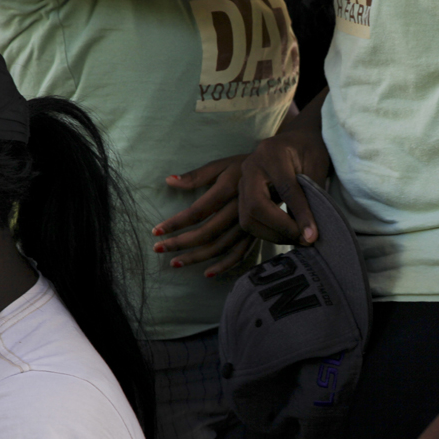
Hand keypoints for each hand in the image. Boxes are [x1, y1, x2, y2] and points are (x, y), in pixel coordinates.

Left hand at [153, 155, 255, 276]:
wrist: (282, 176)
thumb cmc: (246, 167)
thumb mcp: (222, 165)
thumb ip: (196, 175)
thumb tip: (169, 181)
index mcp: (228, 190)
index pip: (197, 211)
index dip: (176, 223)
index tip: (156, 231)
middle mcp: (239, 210)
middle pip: (206, 232)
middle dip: (180, 243)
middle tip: (158, 249)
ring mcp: (249, 225)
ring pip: (220, 247)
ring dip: (196, 257)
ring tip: (174, 263)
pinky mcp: (256, 235)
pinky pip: (240, 255)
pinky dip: (224, 265)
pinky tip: (207, 273)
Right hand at [237, 123, 330, 245]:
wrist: (294, 142)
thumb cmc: (308, 151)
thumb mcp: (317, 165)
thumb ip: (313, 193)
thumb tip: (310, 231)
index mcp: (272, 153)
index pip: (285, 188)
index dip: (300, 214)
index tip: (312, 235)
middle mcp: (251, 166)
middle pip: (257, 205)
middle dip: (281, 228)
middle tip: (304, 239)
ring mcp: (242, 181)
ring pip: (248, 218)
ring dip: (273, 235)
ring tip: (297, 239)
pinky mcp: (242, 195)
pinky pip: (248, 221)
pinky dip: (267, 233)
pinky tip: (286, 235)